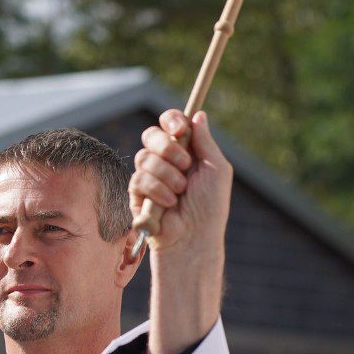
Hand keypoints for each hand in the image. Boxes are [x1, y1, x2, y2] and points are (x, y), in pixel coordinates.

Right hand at [131, 109, 230, 353]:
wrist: (193, 239)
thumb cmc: (210, 208)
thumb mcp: (217, 170)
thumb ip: (206, 141)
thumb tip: (198, 114)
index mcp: (185, 152)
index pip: (170, 124)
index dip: (171, 120)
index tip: (179, 128)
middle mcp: (166, 162)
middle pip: (151, 134)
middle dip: (167, 148)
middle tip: (185, 165)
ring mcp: (149, 177)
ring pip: (144, 157)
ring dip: (166, 175)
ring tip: (180, 193)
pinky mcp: (136, 194)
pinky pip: (138, 179)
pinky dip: (157, 191)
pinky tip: (169, 204)